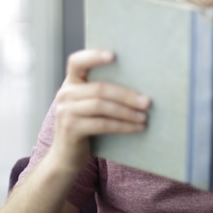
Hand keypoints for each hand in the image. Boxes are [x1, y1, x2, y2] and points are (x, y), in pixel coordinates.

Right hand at [49, 49, 151, 171]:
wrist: (66, 158)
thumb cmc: (86, 126)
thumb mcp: (90, 106)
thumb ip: (102, 93)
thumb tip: (140, 86)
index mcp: (71, 82)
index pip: (77, 62)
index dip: (94, 56)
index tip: (114, 55)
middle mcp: (65, 94)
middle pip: (99, 88)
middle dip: (126, 94)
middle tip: (147, 101)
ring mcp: (65, 111)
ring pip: (102, 106)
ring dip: (127, 112)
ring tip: (144, 116)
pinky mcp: (71, 129)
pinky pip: (102, 124)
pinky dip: (123, 126)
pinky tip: (137, 128)